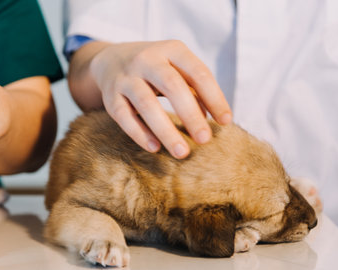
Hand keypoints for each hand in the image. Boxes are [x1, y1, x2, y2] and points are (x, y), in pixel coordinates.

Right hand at [88, 40, 231, 158]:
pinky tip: (155, 148)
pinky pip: (125, 117)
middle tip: (205, 140)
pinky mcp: (111, 96)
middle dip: (190, 115)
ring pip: (146, 103)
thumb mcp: (178, 70)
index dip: (214, 98)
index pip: (198, 73)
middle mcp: (147, 59)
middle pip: (172, 86)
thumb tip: (214, 120)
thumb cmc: (158, 69)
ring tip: (182, 153)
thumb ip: (197, 90)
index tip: (226, 122)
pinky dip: (140, 134)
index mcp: (172, 49)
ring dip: (165, 130)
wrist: (112, 60)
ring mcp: (126, 77)